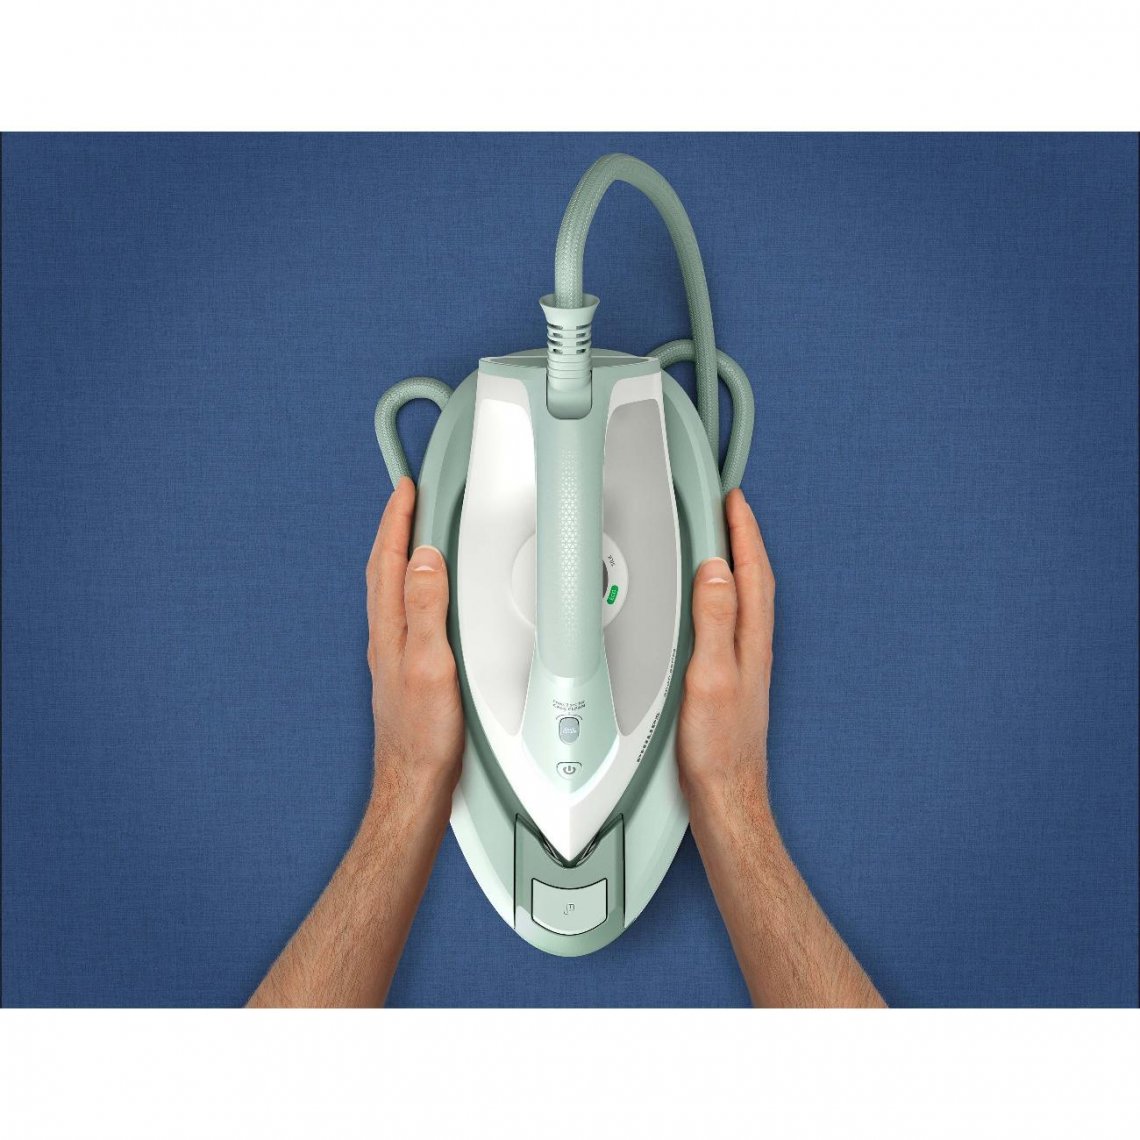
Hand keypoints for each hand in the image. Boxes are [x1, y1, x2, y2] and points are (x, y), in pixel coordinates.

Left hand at [366, 477, 463, 804]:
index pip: (389, 560)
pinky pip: (403, 612)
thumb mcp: (430, 664)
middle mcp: (385, 637)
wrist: (413, 782)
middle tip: (406, 500)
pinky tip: (423, 596)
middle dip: (394, 529)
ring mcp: (392, 654)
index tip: (405, 488)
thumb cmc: (423, 734)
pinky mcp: (405, 669)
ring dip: (400, 555)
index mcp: (389, 629)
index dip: (397, 520)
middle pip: (384, 569)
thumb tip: (424, 559)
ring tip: (413, 533)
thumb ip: (425, 609)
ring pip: (391, 590)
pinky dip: (411, 588)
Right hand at [678, 488, 775, 815]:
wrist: (726, 795)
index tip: (735, 499)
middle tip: (731, 509)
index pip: (752, 571)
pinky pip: (733, 622)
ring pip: (745, 600)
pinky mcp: (732, 679)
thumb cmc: (719, 746)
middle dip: (744, 538)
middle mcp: (753, 647)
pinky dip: (725, 597)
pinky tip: (711, 604)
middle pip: (754, 579)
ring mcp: (745, 663)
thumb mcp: (711, 675)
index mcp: (751, 639)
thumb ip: (715, 620)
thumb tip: (716, 570)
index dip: (744, 531)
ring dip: (737, 565)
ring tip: (723, 542)